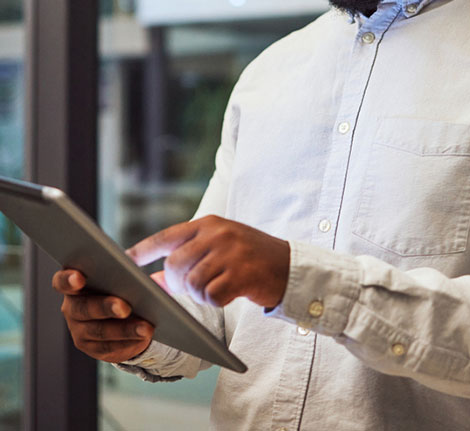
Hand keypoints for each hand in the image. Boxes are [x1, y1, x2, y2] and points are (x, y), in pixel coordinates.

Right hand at [52, 269, 153, 362]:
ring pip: (99, 331)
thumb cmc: (119, 283)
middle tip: (125, 307)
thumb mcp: (118, 273)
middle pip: (83, 308)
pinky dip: (128, 342)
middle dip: (105, 307)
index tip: (79, 277)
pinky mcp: (92, 348)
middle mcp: (71, 308)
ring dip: (124, 330)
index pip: (61, 281)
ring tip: (145, 327)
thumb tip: (136, 263)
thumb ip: (121, 268)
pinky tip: (143, 337)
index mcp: (74, 284)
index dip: (68, 280)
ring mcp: (79, 330)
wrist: (123, 312)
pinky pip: (109, 347)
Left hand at [127, 215, 289, 307]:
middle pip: (174, 264)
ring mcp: (230, 253)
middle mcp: (217, 234)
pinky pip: (211, 296)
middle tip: (191, 288)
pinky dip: (214, 301)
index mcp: (209, 224)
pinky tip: (226, 295)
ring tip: (214, 290)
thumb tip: (152, 277)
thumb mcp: (219, 249)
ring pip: (191, 282)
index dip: (143, 250)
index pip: (167, 236)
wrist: (289, 266)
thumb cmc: (249, 258)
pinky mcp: (241, 274)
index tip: (124, 261)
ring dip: (198, 295)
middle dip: (176, 283)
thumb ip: (188, 257)